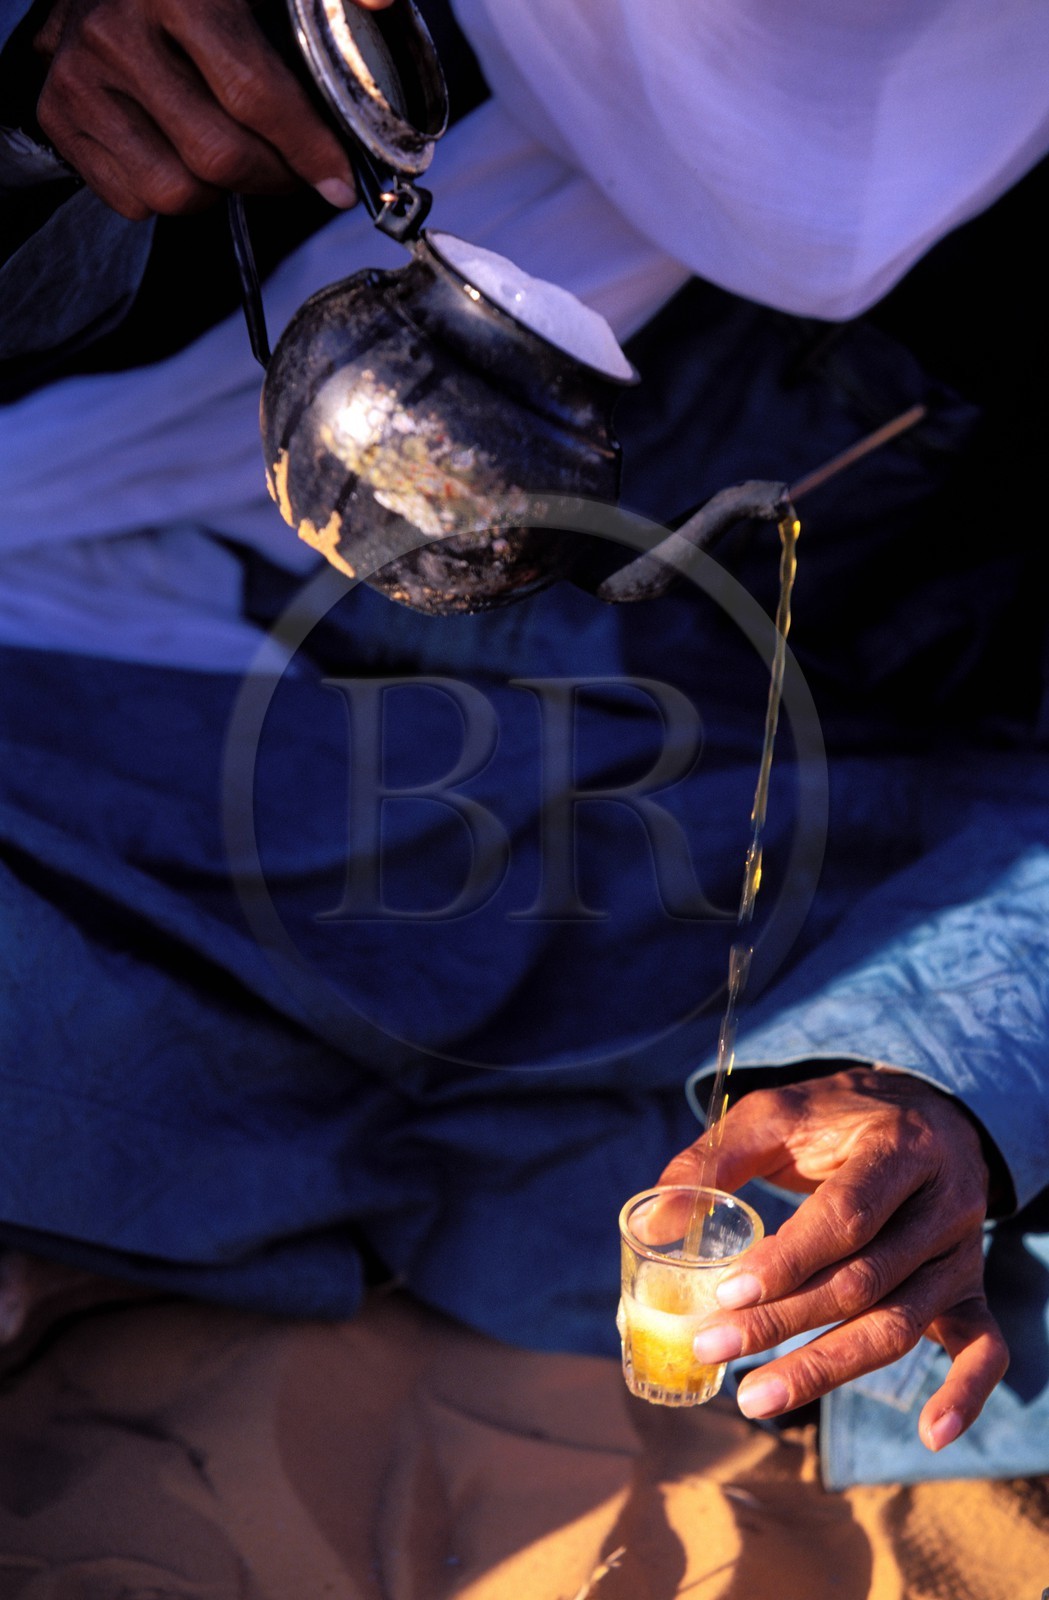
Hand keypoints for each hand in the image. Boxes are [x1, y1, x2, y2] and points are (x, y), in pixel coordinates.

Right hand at [32, 0, 390, 218]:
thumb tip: (384, 1)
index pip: (254, 93)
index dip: (307, 148)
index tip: (340, 183)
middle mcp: (118, 36)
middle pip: (219, 157)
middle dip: (274, 178)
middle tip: (296, 171)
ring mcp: (81, 81)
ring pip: (175, 192)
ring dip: (220, 192)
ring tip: (235, 156)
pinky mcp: (61, 119)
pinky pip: (134, 201)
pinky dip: (172, 194)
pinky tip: (183, 153)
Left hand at [658, 1066, 1008, 1450]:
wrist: (924, 1113)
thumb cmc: (838, 1119)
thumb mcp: (777, 1115)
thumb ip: (716, 1159)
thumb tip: (651, 1221)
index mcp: (899, 1148)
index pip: (846, 1216)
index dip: (787, 1260)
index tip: (726, 1292)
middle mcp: (943, 1204)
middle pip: (863, 1281)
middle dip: (782, 1322)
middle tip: (711, 1348)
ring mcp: (962, 1254)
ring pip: (899, 1325)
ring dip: (827, 1369)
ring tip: (755, 1398)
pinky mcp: (972, 1291)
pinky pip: (986, 1350)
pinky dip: (967, 1396)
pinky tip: (931, 1435)